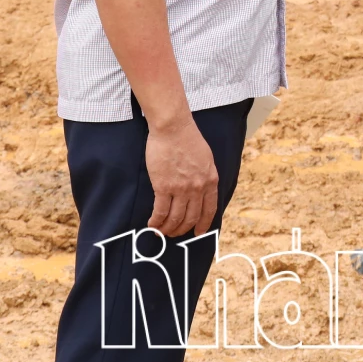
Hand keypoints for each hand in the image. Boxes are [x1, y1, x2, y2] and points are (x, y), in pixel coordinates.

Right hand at [144, 115, 219, 237]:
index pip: (210, 209)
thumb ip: (205, 176)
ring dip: (168, 229)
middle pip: (191, 217)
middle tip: (174, 233)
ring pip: (175, 218)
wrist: (173, 128)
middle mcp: (198, 188)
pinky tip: (152, 224)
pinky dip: (156, 221)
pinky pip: (161, 211)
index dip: (203, 224)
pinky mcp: (164, 187)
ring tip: (161, 233)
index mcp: (210, 180)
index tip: (198, 233)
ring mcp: (181, 188)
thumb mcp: (206, 158)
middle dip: (182, 229)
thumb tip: (200, 190)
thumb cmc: (187, 138)